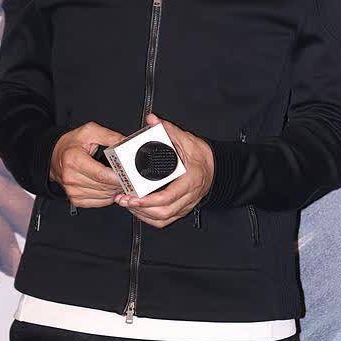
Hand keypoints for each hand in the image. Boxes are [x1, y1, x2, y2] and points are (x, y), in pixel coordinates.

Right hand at [50, 120, 125, 206]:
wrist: (54, 154)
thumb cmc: (71, 144)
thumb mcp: (90, 132)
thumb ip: (110, 137)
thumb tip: (126, 143)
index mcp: (74, 160)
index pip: (101, 175)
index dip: (118, 177)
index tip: (129, 176)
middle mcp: (71, 177)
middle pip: (104, 186)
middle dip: (119, 184)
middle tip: (129, 177)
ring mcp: (72, 191)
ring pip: (103, 196)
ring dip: (115, 191)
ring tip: (120, 181)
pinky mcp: (75, 199)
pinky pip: (98, 203)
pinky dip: (108, 197)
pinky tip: (110, 188)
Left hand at [114, 112, 214, 227]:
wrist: (215, 168)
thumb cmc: (202, 156)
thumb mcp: (187, 140)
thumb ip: (169, 130)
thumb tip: (153, 120)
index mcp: (189, 180)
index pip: (168, 197)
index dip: (148, 200)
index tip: (133, 196)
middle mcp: (189, 195)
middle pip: (163, 212)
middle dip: (140, 209)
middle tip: (124, 200)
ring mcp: (186, 204)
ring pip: (163, 218)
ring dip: (143, 215)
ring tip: (128, 205)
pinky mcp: (182, 209)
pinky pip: (166, 221)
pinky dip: (151, 219)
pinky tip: (139, 212)